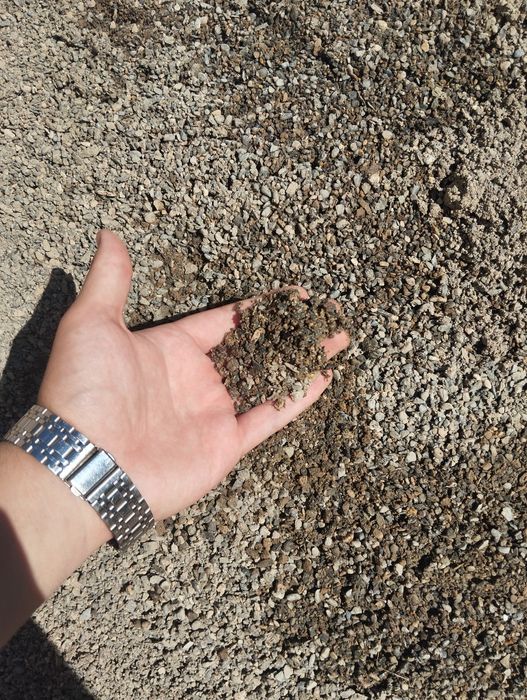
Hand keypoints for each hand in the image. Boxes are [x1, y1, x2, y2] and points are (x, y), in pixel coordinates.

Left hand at [38, 230, 349, 527]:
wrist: (85, 463)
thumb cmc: (85, 390)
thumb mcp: (92, 323)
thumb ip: (111, 280)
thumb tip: (108, 235)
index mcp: (171, 348)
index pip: (226, 320)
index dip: (260, 307)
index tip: (294, 296)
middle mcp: (196, 379)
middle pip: (256, 348)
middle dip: (292, 332)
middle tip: (327, 316)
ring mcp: (213, 412)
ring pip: (269, 379)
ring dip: (303, 359)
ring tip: (336, 340)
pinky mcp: (225, 444)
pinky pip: (268, 417)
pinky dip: (295, 399)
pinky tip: (322, 377)